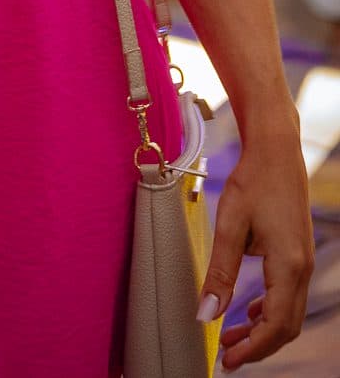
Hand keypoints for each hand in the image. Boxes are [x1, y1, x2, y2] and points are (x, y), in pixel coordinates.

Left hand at [197, 126, 312, 368]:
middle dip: (257, 345)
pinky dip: (269, 309)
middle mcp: (301, 268)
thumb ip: (219, 272)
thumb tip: (206, 313)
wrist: (276, 151)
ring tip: (231, 336)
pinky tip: (249, 309)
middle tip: (227, 355)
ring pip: (288, 312)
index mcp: (288, 265)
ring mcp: (302, 261)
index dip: (254, 348)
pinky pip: (288, 294)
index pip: (276, 325)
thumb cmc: (254, 181)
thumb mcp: (231, 225)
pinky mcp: (296, 253)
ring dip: (262, 328)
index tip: (228, 361)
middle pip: (286, 325)